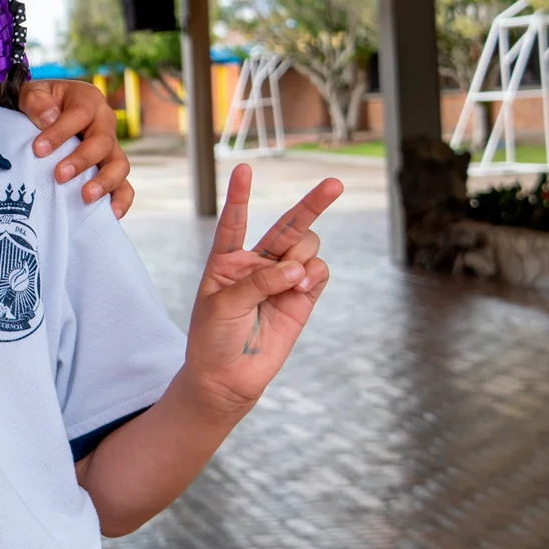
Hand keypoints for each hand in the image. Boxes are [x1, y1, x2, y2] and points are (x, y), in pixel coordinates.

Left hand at [17, 79, 133, 216]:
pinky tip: (111, 215)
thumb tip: (48, 118)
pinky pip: (125, 185)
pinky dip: (121, 199)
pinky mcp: (111, 169)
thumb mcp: (32, 93)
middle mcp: (105, 122)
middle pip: (103, 141)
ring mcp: (111, 148)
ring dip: (104, 182)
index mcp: (88, 100)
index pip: (80, 114)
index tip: (38, 150)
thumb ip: (36, 101)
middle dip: (82, 160)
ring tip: (85, 196)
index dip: (60, 132)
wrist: (45, 113)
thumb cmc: (40, 104)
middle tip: (59, 175)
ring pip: (120, 164)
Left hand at [184, 164, 341, 413]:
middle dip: (312, 204)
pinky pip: (318, 272)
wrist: (227, 378)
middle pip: (288, 225)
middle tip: (335, 184)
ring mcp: (283, 279)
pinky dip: (313, 274)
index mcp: (226, 260)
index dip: (240, 195)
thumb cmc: (213, 338)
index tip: (244, 169)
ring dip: (303, 256)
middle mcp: (257, 264)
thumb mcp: (223, 306)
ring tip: (290, 281)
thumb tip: (296, 269)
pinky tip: (300, 288)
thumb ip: (257, 282)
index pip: (235, 221)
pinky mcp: (302, 298)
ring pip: (306, 248)